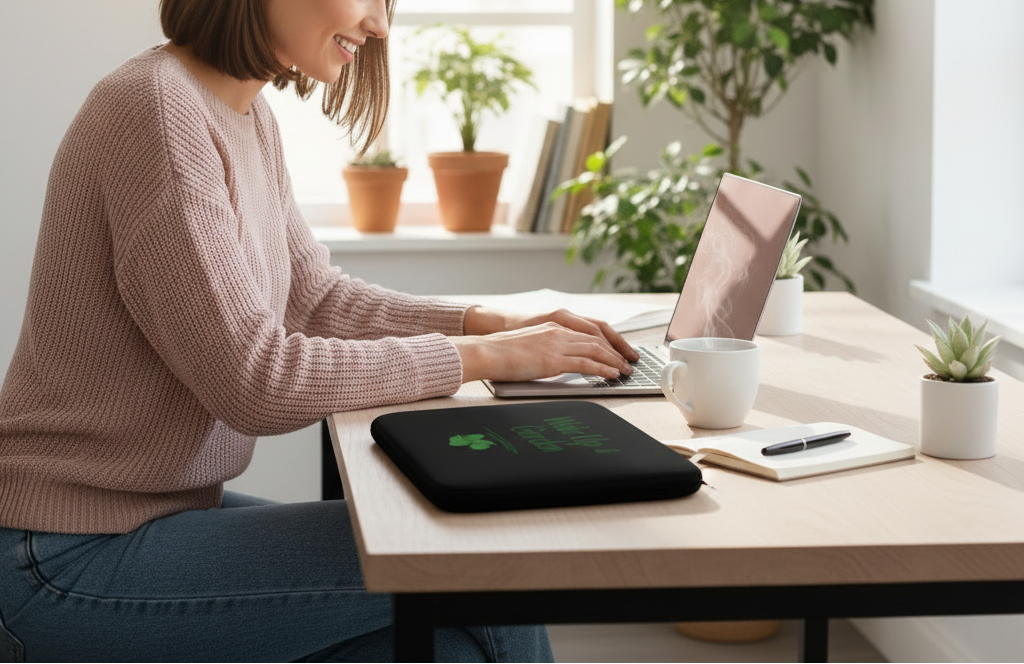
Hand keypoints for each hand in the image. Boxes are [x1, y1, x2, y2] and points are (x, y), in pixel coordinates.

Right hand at [453, 307, 639, 382]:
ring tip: (625, 371)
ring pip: (596, 350)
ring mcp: (557, 344)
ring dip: (614, 361)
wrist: (486, 352)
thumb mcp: (530, 345)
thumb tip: (558, 362)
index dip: (608, 342)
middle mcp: (558, 332)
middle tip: (629, 362)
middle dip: (616, 351)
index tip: (618, 351)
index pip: (589, 331)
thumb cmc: (501, 352)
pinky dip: (603, 369)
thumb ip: (547, 349)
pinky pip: (586, 364)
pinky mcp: (554, 359)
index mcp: (553, 327)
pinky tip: (612, 375)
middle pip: (597, 339)